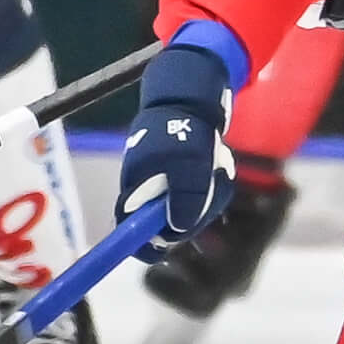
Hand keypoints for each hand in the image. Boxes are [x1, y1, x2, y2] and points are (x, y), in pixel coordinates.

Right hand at [118, 43, 237, 257]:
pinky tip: (215, 166)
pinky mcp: (180, 174)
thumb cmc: (186, 128)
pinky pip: (196, 192)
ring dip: (205, 196)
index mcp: (136, 187)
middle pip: (165, 223)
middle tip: (210, 190)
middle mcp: (146, 188)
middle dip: (192, 214)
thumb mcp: (190, 166)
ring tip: (215, 169)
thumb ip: (184, 200)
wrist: (192, 94)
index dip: (143, 245)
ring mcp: (163, 181)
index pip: (129, 228)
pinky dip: (208, 183)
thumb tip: (175, 233)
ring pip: (186, 207)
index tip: (165, 250)